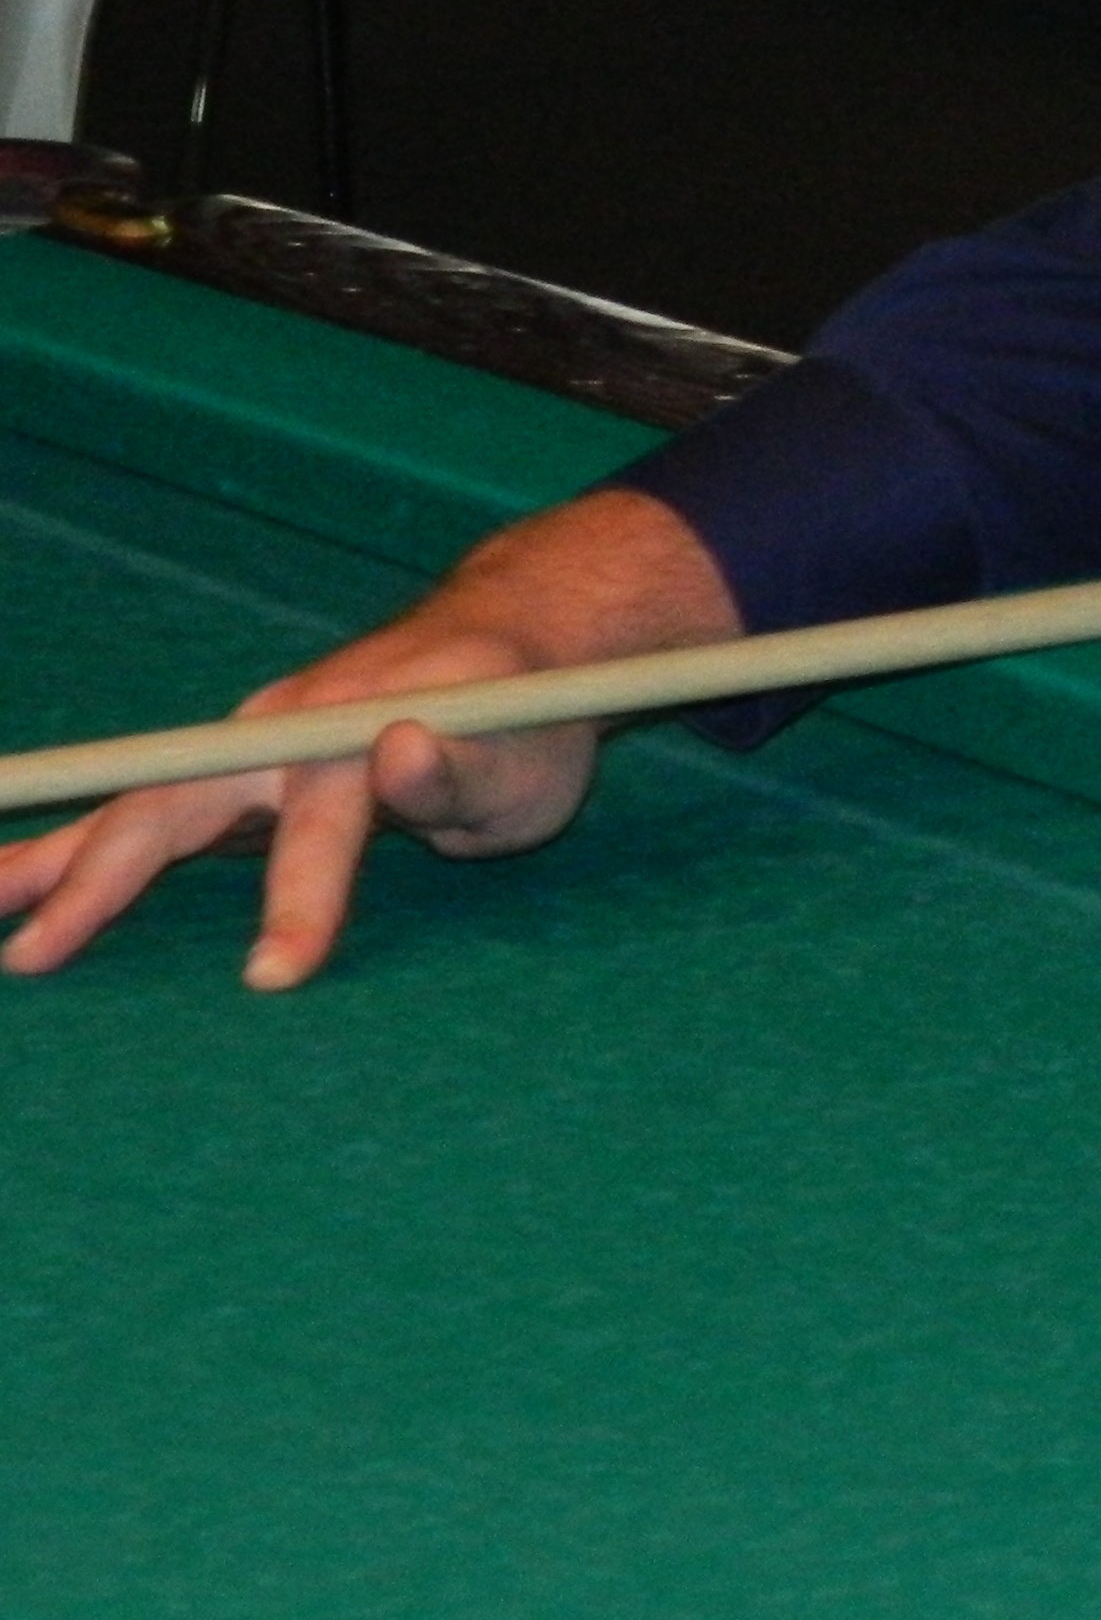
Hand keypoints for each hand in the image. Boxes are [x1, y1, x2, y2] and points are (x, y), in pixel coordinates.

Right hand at [0, 488, 736, 991]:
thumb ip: (465, 767)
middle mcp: (286, 730)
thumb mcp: (528, 753)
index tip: (271, 977)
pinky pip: (151, 807)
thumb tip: (395, 750)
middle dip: (105, 884)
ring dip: (58, 858)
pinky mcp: (243, 769)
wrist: (510, 642)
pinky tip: (13, 880)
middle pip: (182, 807)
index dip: (297, 900)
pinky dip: (79, 845)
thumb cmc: (529, 720)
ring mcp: (253, 742)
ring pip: (142, 803)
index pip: (320, 824)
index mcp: (359, 730)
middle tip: (35, 956)